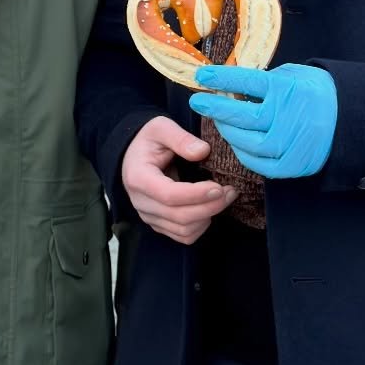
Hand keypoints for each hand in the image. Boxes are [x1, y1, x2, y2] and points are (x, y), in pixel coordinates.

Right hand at [120, 115, 236, 244]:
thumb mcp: (161, 128)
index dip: (197, 195)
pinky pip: (184, 236)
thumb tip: (203, 151)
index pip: (169, 195)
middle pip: (179, 216)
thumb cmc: (148, 140)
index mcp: (139, 178)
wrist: (134, 155)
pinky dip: (201, 226)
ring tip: (224, 197)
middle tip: (230, 191)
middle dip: (210, 206)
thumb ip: (181, 138)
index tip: (219, 187)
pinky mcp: (158, 224)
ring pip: (184, 229)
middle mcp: (141, 202)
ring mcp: (149, 216)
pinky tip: (209, 208)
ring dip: (209, 216)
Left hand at [190, 62, 337, 177]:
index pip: (246, 82)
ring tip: (222, 122)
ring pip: (246, 143)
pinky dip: (244, 154)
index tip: (201, 75)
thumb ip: (265, 81)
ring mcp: (290, 144)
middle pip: (242, 116)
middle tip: (199, 102)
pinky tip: (238, 143)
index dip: (221, 79)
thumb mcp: (294, 75)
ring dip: (229, 132)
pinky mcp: (293, 165)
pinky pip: (258, 164)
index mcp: (287, 89)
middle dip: (216, 109)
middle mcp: (287, 117)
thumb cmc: (316, 93)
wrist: (349, 119)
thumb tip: (230, 86)